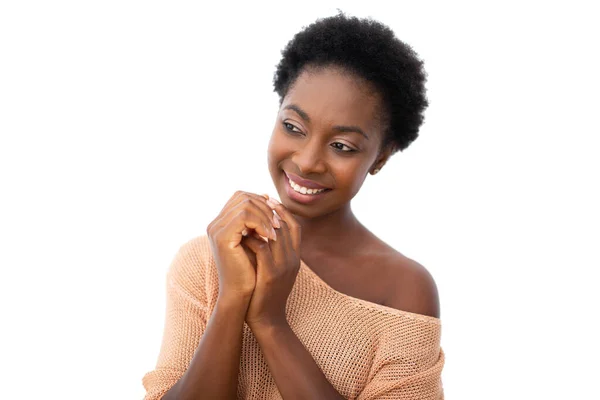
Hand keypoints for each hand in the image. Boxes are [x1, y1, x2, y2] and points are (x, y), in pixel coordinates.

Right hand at [206, 191, 279, 299]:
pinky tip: (269, 236)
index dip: (260, 201)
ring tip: (275, 231)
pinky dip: (261, 223)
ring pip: (245, 204)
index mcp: (222, 224)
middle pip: (243, 196)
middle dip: (265, 207)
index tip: (276, 214)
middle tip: (278, 223)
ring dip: (265, 215)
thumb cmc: (251, 271)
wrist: (241, 294)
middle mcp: (216, 224)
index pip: (241, 197)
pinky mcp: (222, 237)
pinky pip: (244, 217)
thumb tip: (270, 199)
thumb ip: (258, 221)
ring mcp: (216, 229)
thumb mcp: (256, 240)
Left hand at [241, 196, 300, 328]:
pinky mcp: (271, 276)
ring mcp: (284, 267)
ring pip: (275, 234)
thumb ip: (273, 252)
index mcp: (295, 258)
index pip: (294, 226)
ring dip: (259, 222)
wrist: (267, 321)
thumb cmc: (266, 294)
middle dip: (269, 211)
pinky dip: (252, 239)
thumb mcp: (274, 270)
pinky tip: (241, 235)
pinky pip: (262, 249)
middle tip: (254, 201)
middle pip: (285, 226)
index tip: (268, 200)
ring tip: (245, 215)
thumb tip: (261, 231)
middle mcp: (293, 260)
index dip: (282, 211)